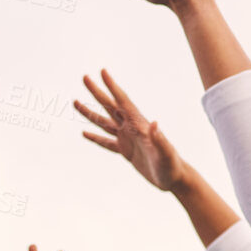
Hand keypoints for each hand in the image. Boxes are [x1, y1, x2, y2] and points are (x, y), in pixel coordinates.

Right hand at [74, 69, 190, 191]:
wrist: (174, 179)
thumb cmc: (172, 166)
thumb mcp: (166, 153)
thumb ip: (160, 139)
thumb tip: (154, 123)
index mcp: (139, 125)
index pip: (122, 102)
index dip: (112, 86)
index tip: (102, 72)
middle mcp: (132, 128)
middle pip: (110, 106)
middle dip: (97, 92)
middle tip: (85, 77)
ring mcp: (128, 139)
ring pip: (104, 122)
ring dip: (90, 113)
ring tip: (75, 102)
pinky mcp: (126, 151)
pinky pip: (106, 142)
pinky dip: (95, 138)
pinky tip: (84, 133)